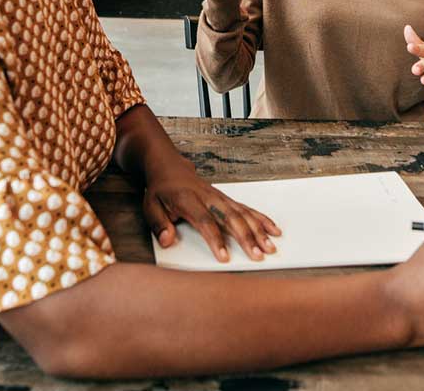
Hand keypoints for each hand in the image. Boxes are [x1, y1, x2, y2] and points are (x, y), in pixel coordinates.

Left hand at [141, 158, 280, 261]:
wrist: (170, 168)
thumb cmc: (161, 190)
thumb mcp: (150, 206)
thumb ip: (158, 224)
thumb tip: (167, 240)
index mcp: (188, 200)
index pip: (205, 221)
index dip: (216, 239)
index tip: (224, 257)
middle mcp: (208, 197)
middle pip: (231, 218)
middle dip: (246, 237)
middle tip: (258, 255)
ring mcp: (220, 197)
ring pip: (243, 213)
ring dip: (258, 230)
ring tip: (270, 247)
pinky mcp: (227, 199)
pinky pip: (247, 208)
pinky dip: (262, 219)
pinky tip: (273, 229)